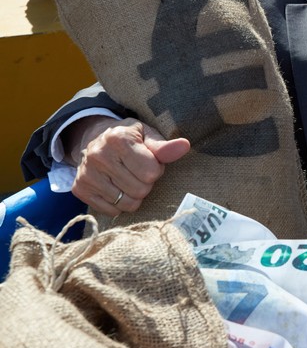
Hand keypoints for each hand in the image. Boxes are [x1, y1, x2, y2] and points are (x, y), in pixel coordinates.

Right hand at [67, 116, 189, 216]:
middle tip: (138, 172)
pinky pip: (112, 211)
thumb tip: (185, 146)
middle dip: (146, 183)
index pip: (151, 172)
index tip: (149, 162)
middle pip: (140, 190)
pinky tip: (116, 187)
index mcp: (118, 139)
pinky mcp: (79, 189)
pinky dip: (119, 204)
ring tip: (128, 178)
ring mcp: (86, 174)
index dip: (155, 169)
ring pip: (127, 203)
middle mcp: (98, 155)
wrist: (97, 138)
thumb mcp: (147, 136)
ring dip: (134, 195)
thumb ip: (165, 146)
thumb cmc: (130, 138)